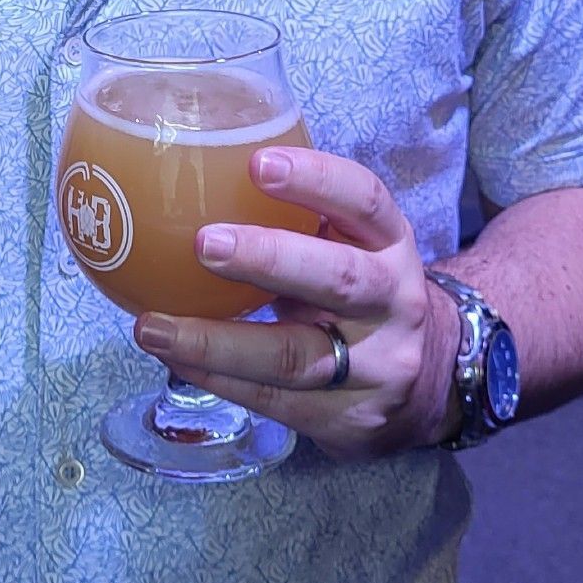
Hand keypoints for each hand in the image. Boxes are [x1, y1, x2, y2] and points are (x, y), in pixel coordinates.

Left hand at [131, 146, 461, 460]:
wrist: (429, 385)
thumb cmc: (360, 293)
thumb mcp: (351, 247)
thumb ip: (297, 221)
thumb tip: (185, 183)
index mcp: (389, 243)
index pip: (364, 200)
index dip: (316, 179)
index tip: (259, 163)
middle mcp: (393, 301)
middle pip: (338, 279)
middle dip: (269, 259)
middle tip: (204, 243)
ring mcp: (376, 367)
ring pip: (296, 356)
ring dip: (216, 342)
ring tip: (153, 327)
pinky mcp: (347, 419)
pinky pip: (274, 401)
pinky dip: (218, 379)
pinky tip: (174, 360)